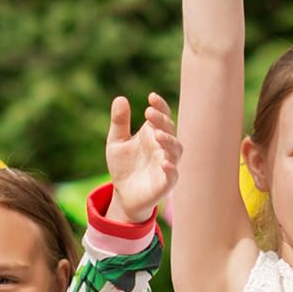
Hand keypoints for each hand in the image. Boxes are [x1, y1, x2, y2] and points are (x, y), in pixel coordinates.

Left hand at [105, 91, 179, 223]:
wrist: (123, 194)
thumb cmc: (123, 165)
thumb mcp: (116, 142)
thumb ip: (119, 122)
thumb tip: (120, 98)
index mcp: (153, 134)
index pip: (162, 116)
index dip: (160, 106)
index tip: (151, 97)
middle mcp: (163, 147)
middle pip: (170, 130)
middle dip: (162, 121)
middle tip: (149, 113)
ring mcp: (167, 164)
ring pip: (176, 150)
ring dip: (169, 141)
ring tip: (158, 135)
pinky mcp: (166, 183)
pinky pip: (173, 174)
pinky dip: (171, 168)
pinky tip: (164, 163)